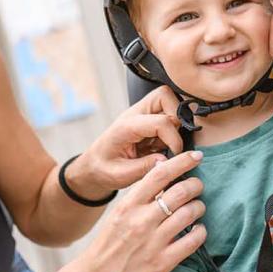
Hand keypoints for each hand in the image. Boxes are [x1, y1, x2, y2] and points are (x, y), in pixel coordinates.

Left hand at [69, 86, 184, 196]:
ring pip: (169, 101)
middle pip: (165, 96)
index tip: (175, 155)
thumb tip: (166, 161)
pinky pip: (168, 114)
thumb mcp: (120, 176)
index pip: (161, 121)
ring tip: (167, 145)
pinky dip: (172, 129)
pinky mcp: (147, 120)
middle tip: (174, 142)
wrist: (93, 166)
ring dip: (175, 123)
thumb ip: (143, 168)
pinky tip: (162, 146)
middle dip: (178, 117)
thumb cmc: (104, 170)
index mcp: (126, 126)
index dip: (174, 139)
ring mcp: (141, 115)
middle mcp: (134, 114)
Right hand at [78, 150, 207, 271]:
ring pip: (190, 213)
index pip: (159, 174)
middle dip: (195, 185)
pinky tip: (198, 230)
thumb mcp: (120, 213)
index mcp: (129, 205)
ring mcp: (153, 242)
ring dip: (199, 207)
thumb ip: (140, 196)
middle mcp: (142, 221)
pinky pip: (193, 240)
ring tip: (198, 208)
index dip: (181, 161)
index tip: (195, 156)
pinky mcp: (163, 262)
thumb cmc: (110, 243)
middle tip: (198, 186)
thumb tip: (164, 172)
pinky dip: (201, 231)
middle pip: (180, 192)